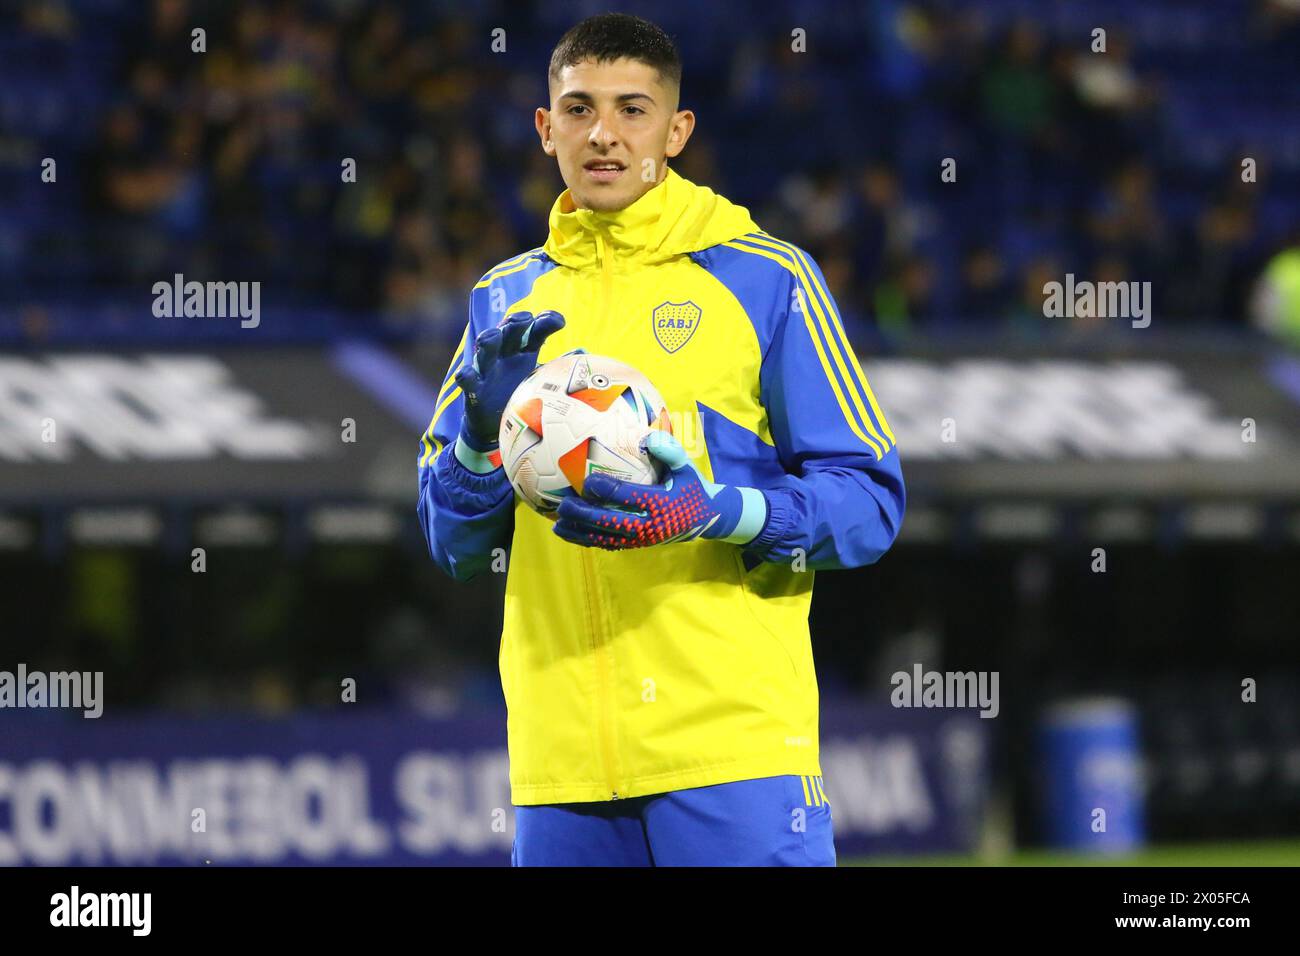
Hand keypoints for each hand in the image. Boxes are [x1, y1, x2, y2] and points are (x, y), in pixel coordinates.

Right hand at [455, 311, 564, 451]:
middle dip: (515, 322)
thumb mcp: (540, 378)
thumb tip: (583, 355)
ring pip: (486, 348)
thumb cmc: (519, 394)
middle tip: (525, 319)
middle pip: (508, 330)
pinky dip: (466, 375)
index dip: (545, 321)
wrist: (494, 423)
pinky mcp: (474, 388)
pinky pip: (467, 379)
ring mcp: (488, 369)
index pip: (535, 329)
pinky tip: (466, 374)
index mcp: (523, 350)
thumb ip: (558, 367)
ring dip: (489, 339)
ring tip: (494, 335)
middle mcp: (505, 354)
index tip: (559, 321)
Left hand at [553, 432, 768, 549]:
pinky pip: (609, 544)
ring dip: (581, 533)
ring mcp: (642, 538)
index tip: (588, 482)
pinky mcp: (637, 544)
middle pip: (611, 522)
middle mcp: (650, 525)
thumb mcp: (687, 467)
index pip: (629, 497)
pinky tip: (571, 534)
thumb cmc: (691, 487)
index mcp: (661, 503)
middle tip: (564, 504)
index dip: (607, 490)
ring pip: (606, 538)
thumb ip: (670, 451)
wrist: (705, 518)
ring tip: (558, 525)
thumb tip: (648, 437)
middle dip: (585, 515)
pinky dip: (589, 541)